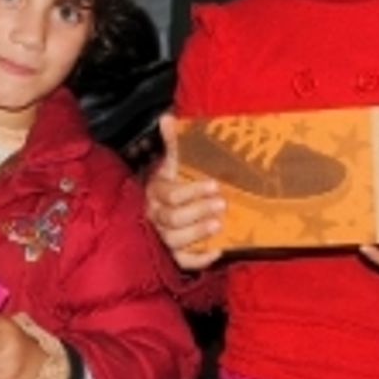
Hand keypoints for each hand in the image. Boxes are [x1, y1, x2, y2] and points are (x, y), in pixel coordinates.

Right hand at [145, 114, 225, 269]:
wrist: (166, 212)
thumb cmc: (174, 185)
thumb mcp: (173, 164)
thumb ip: (173, 143)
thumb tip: (167, 117)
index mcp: (156, 193)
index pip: (170, 195)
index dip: (192, 192)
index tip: (214, 185)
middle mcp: (156, 217)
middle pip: (173, 219)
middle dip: (198, 211)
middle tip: (222, 204)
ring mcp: (163, 238)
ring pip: (176, 240)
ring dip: (198, 233)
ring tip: (219, 225)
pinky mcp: (173, 255)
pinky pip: (183, 261)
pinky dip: (199, 259)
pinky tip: (218, 251)